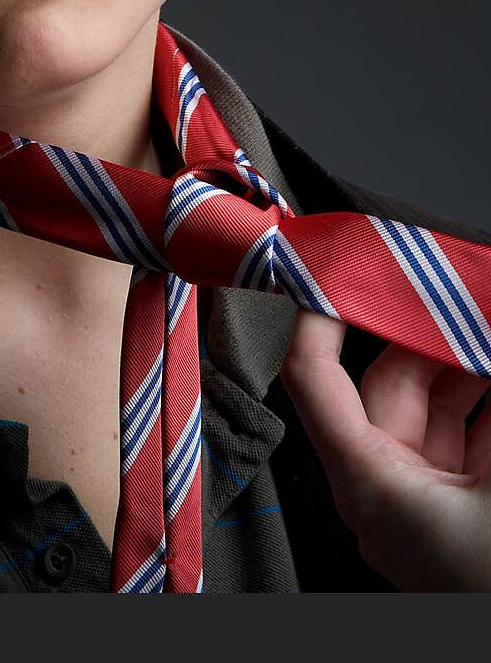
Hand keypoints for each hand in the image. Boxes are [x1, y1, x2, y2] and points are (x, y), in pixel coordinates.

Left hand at [279, 309, 490, 590]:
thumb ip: (487, 396)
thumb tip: (479, 318)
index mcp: (371, 486)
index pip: (315, 378)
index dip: (321, 314)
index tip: (340, 266)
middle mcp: (387, 497)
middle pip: (389, 385)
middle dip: (430, 331)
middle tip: (457, 290)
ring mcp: (429, 512)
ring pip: (436, 412)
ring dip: (465, 365)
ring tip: (480, 321)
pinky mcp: (465, 521)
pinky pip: (467, 445)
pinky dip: (485, 408)